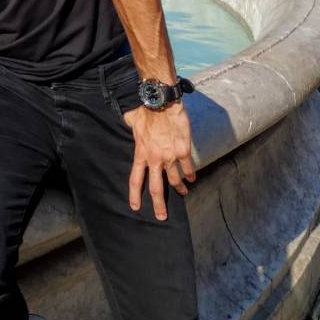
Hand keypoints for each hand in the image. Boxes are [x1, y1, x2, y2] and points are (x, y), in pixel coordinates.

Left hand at [122, 101, 196, 221]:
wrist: (162, 103)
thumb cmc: (146, 110)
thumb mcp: (132, 120)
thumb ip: (130, 124)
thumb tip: (127, 118)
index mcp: (141, 154)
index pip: (135, 180)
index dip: (135, 195)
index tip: (136, 207)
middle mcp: (155, 159)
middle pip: (156, 188)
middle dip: (159, 205)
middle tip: (162, 216)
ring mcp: (170, 157)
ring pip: (175, 179)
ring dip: (179, 188)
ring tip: (183, 192)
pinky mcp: (183, 151)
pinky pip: (188, 168)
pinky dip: (191, 174)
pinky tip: (192, 178)